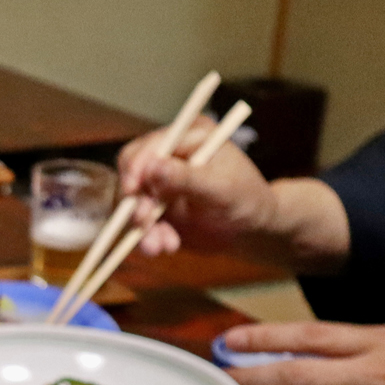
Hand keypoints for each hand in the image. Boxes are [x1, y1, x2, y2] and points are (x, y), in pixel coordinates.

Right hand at [118, 116, 277, 256]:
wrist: (252, 228)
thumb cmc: (247, 199)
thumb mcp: (222, 188)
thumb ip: (187, 178)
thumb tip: (152, 167)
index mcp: (187, 138)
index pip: (148, 147)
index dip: (136, 167)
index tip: (132, 191)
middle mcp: (168, 157)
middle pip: (132, 174)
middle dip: (136, 202)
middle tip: (144, 223)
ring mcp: (159, 183)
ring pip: (133, 204)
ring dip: (142, 227)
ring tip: (159, 246)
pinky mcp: (155, 207)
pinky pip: (140, 223)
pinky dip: (149, 237)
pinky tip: (168, 246)